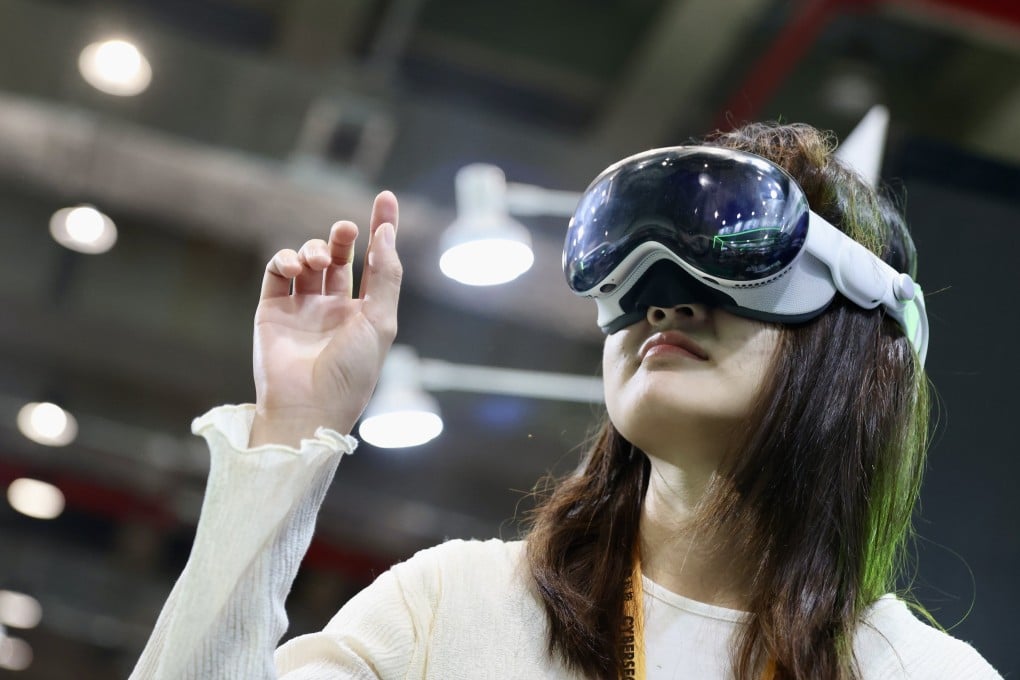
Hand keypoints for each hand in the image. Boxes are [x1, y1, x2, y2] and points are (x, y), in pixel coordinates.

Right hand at [248, 191, 401, 445]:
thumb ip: (385, 275)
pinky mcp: (271, 311)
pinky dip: (285, 260)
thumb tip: (388, 232)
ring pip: (307, 260)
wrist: (307, 406)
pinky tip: (295, 266)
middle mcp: (333, 309)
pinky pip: (277, 272)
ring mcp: (302, 309)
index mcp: (364, 313)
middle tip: (347, 230)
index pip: (375, 262)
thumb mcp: (380, 321)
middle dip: (342, 237)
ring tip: (318, 261)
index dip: (381, 228)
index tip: (385, 197)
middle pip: (339, 257)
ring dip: (315, 249)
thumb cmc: (351, 371)